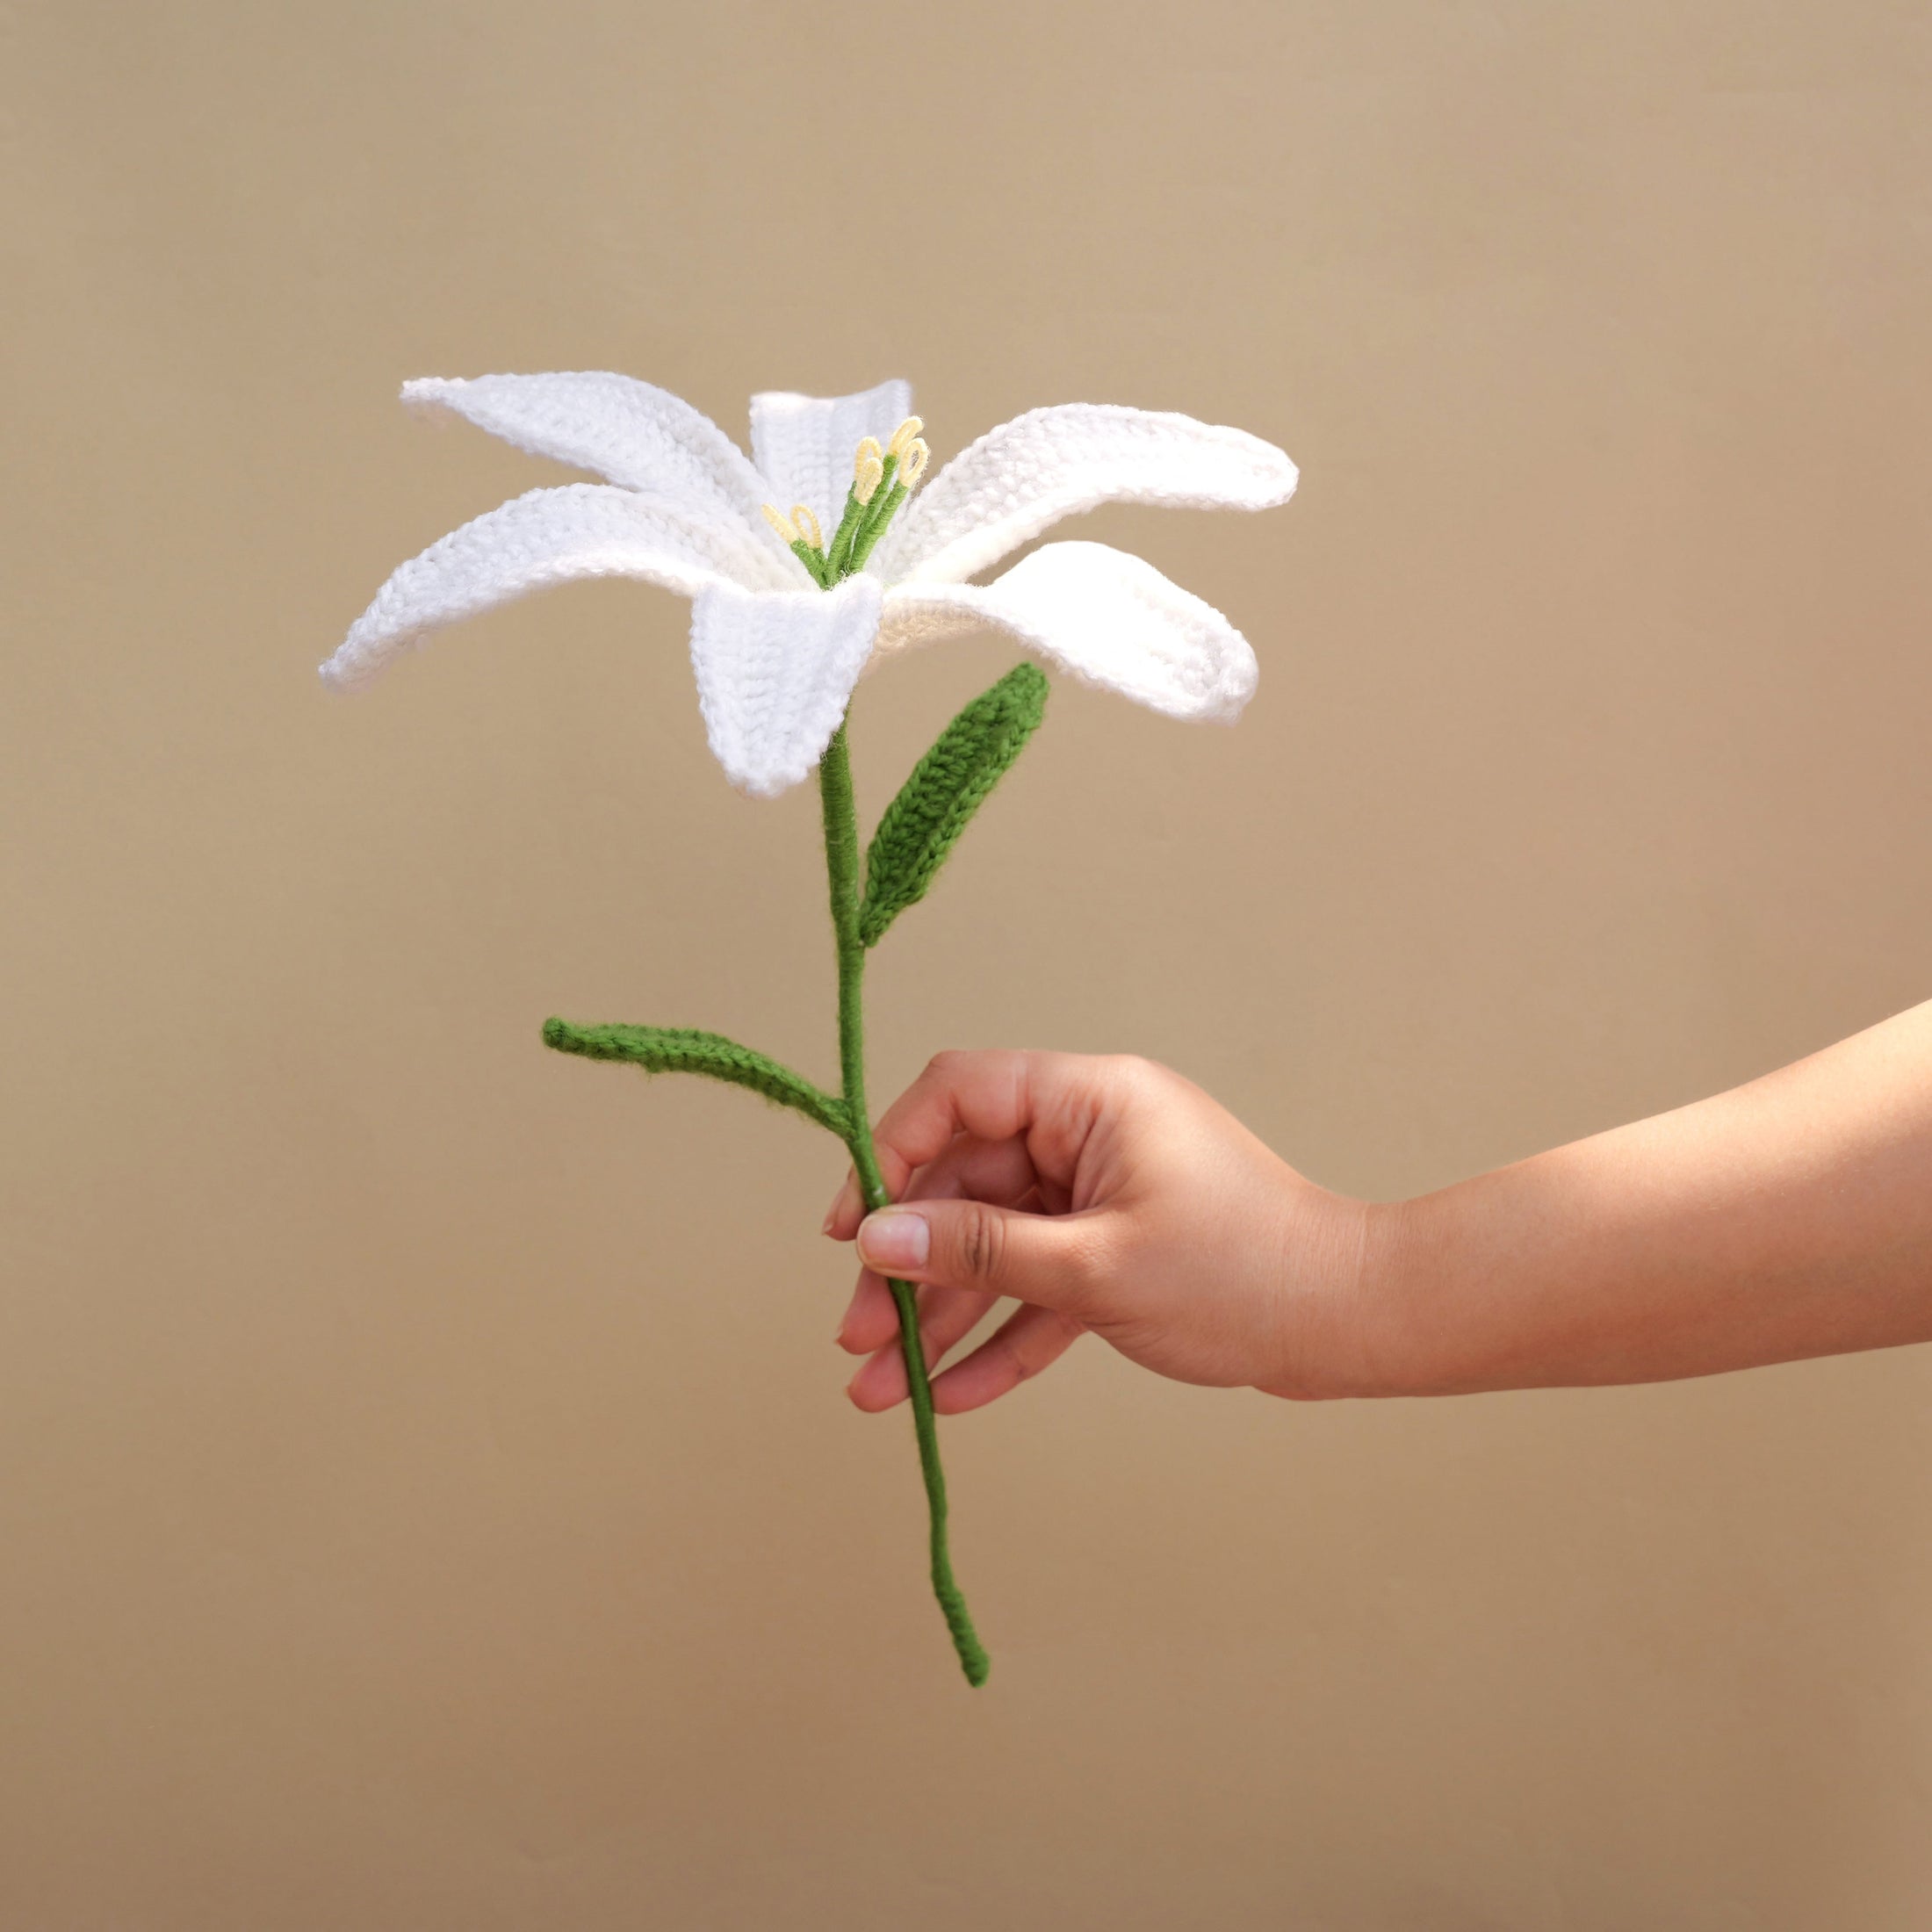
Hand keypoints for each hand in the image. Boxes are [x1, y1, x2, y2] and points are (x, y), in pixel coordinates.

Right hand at [825, 1050, 1373, 1412]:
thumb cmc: (1242, 1275)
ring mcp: (1103, 1193)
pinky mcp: (1119, 1249)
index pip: (958, 1097)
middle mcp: (1089, 1135)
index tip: (852, 1231)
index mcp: (1090, 1100)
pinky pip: (1040, 1286)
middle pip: (965, 1185)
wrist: (1350, 1324)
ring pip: (996, 1246)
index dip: (891, 1154)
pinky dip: (1001, 1335)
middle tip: (855, 1337)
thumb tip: (878, 1239)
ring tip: (879, 1389)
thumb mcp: (1095, 1268)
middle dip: (906, 1266)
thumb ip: (980, 1252)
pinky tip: (951, 1394)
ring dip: (940, 1315)